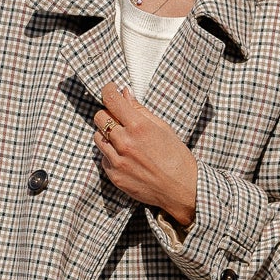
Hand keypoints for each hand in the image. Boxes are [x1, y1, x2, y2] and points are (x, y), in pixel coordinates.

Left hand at [94, 83, 197, 229]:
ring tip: (124, 140)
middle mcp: (125, 143)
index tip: (110, 90)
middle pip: (99, 117)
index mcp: (139, 127)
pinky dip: (111, 154)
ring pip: (98, 137)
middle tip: (118, 118)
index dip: (108, 91)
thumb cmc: (176, 157)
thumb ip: (140, 110)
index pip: (112, 100)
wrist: (181, 189)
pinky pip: (103, 158)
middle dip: (108, 114)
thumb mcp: (163, 128)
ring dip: (107, 135)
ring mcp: (118, 161)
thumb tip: (125, 94)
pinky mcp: (114, 176)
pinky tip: (127, 158)